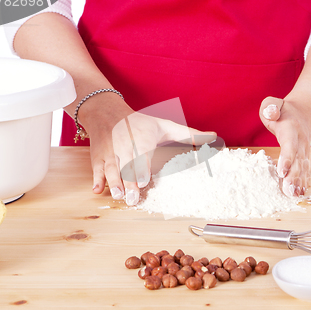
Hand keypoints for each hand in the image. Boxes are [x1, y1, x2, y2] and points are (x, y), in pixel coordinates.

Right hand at [89, 108, 215, 205]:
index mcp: (141, 137)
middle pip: (126, 166)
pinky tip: (98, 190)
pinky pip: (96, 169)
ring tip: (119, 196)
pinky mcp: (97, 157)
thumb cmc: (140, 122)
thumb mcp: (164, 125)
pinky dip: (96, 179)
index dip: (141, 167)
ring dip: (114, 183)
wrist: (106, 111)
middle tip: (133, 197)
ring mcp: (109, 152)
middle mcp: (124, 145)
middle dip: (128, 181)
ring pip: (110, 169)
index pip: (141, 153)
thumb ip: (189, 134)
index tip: (143, 180)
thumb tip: (214, 136)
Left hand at [259, 94, 310, 196]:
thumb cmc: (283, 110)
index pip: (290, 145)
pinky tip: (300, 193)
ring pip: (302, 168)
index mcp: (291, 129)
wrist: (305, 112)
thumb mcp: (272, 103)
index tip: (282, 171)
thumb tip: (271, 114)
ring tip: (294, 195)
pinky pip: (304, 170)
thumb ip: (270, 107)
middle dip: (293, 176)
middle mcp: (300, 141)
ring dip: (298, 182)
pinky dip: (303, 182)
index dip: (287, 158)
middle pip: (297, 160)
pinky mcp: (304, 157)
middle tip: (288, 190)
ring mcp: (304, 150)